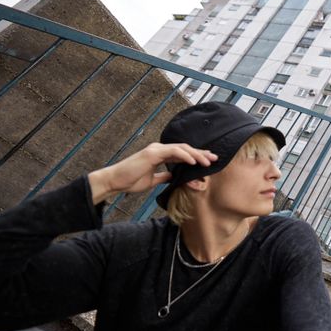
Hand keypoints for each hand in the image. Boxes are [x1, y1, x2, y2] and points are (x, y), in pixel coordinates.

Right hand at [88, 143, 216, 203]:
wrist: (114, 181)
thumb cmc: (130, 181)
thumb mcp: (151, 181)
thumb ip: (163, 177)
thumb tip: (173, 177)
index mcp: (159, 155)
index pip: (182, 154)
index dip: (195, 157)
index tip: (208, 161)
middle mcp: (159, 149)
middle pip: (185, 149)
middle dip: (200, 153)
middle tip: (215, 158)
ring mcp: (156, 149)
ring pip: (181, 148)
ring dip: (196, 155)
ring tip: (207, 161)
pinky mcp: (152, 153)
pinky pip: (172, 152)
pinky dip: (185, 155)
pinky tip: (193, 161)